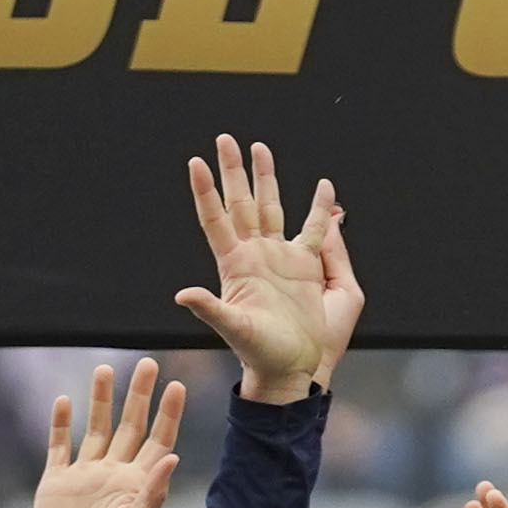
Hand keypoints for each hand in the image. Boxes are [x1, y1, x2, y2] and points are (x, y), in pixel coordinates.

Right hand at [32, 358, 187, 507]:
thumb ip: (153, 492)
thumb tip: (173, 456)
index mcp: (139, 483)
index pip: (158, 439)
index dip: (168, 413)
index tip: (176, 384)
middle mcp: (115, 474)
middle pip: (130, 425)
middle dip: (138, 395)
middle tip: (147, 362)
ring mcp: (86, 475)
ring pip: (96, 428)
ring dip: (101, 400)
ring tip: (103, 368)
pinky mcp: (57, 482)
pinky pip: (59, 445)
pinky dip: (60, 423)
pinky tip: (64, 401)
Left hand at [177, 135, 349, 401]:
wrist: (289, 368)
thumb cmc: (258, 352)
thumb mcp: (233, 329)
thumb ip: (210, 308)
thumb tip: (182, 294)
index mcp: (235, 265)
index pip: (216, 219)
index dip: (205, 192)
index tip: (195, 162)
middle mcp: (254, 255)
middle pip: (242, 202)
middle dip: (233, 171)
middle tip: (225, 139)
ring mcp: (279, 258)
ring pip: (272, 207)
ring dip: (266, 178)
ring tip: (259, 147)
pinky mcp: (306, 266)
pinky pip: (314, 231)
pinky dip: (319, 210)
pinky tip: (324, 188)